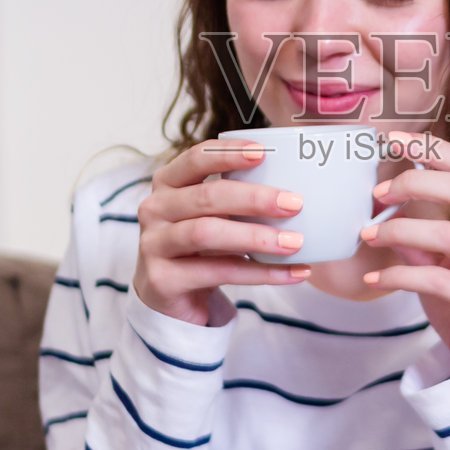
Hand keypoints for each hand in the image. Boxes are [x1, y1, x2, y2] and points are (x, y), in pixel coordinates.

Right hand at [133, 138, 311, 325]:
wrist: (168, 296)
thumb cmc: (198, 246)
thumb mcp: (209, 214)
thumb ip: (235, 197)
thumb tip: (293, 188)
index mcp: (167, 183)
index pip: (196, 159)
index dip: (228, 153)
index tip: (263, 153)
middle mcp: (155, 209)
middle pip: (207, 197)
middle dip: (254, 198)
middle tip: (294, 204)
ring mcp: (154, 245)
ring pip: (208, 233)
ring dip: (257, 237)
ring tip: (295, 242)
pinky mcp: (162, 280)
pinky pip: (219, 273)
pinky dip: (261, 273)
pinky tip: (292, 273)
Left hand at [361, 131, 449, 373]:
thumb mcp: (437, 263)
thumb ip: (418, 233)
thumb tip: (382, 203)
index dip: (432, 148)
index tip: (392, 139)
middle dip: (415, 182)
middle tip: (376, 194)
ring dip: (399, 230)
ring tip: (367, 236)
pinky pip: (440, 280)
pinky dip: (399, 276)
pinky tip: (374, 280)